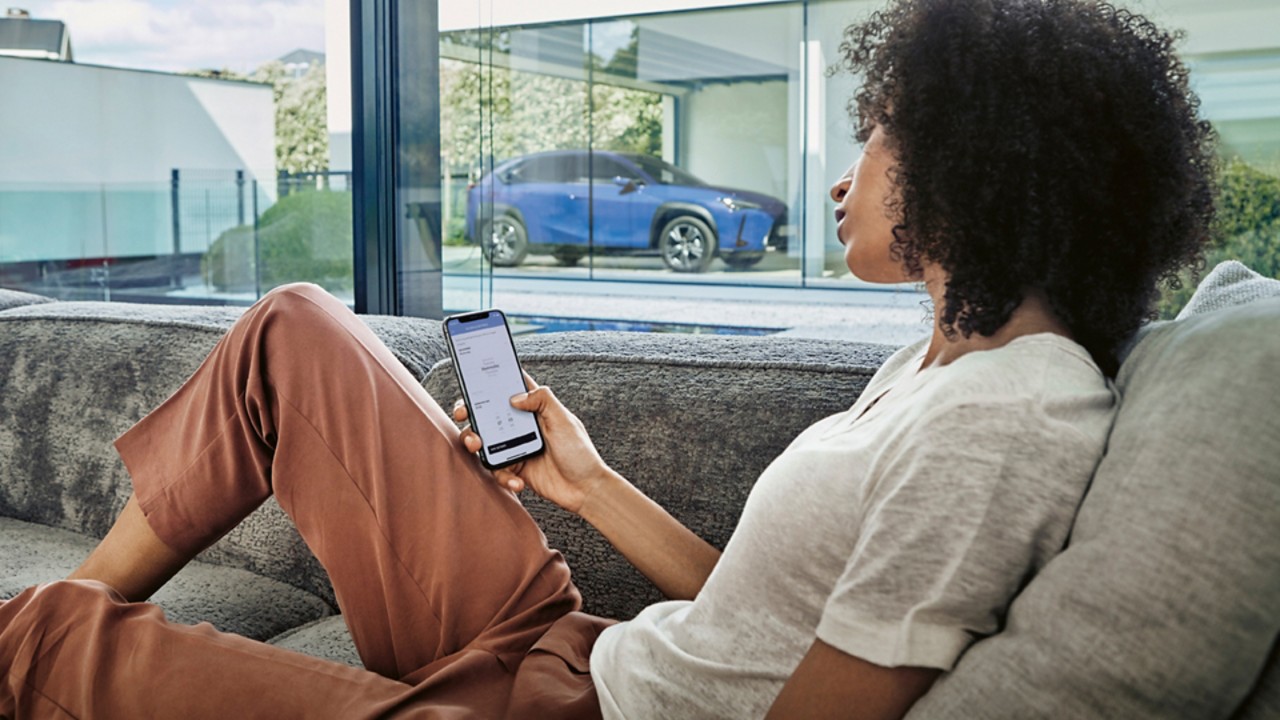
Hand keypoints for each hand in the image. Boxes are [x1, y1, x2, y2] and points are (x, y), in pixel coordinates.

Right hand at [453, 372, 614, 514]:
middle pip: (487, 414)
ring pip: (485, 441)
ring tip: (478, 446)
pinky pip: (497, 470)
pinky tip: (517, 482)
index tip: (473, 379)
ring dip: (475, 442)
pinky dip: (503, 477)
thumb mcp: (564, 420)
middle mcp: (522, 426)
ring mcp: (516, 447)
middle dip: (470, 412)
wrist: (586, 489)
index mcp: (535, 409)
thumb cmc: (580, 452)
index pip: (510, 388)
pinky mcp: (515, 470)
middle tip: (463, 414)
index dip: (491, 382)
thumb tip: (514, 397)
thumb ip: (542, 400)